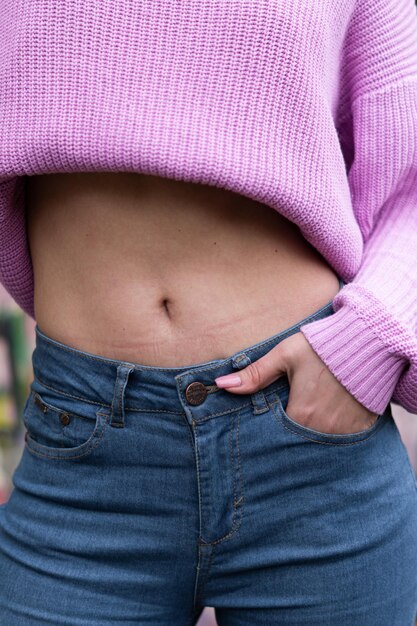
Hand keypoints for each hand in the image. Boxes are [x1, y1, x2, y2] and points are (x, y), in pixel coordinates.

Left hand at [215, 332, 378, 434]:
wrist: (369, 342)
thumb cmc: (323, 347)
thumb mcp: (286, 355)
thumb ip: (255, 373)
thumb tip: (221, 385)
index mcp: (301, 414)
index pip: (275, 436)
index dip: (267, 433)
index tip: (263, 429)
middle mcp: (322, 430)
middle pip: (295, 442)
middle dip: (286, 438)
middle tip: (282, 427)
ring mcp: (343, 433)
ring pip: (316, 444)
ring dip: (306, 438)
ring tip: (301, 425)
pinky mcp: (360, 429)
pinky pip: (339, 442)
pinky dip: (329, 437)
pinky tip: (324, 421)